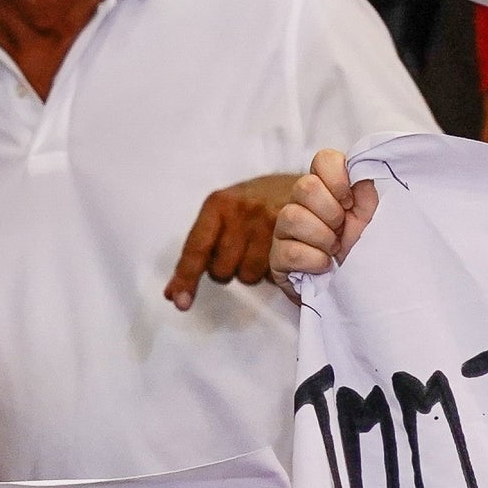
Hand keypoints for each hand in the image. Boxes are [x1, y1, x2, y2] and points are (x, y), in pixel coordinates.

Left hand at [166, 173, 301, 309]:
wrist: (312, 186)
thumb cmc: (265, 201)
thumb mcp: (230, 208)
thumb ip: (205, 243)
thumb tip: (175, 292)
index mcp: (218, 204)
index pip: (196, 248)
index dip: (186, 278)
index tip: (179, 301)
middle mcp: (241, 212)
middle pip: (222, 270)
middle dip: (230, 270)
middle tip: (244, 252)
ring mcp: (269, 223)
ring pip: (248, 276)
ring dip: (255, 272)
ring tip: (266, 250)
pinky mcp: (294, 237)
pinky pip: (274, 274)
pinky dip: (276, 272)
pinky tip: (282, 254)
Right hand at [269, 149, 377, 291]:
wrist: (357, 292)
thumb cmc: (363, 252)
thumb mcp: (373, 220)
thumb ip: (367, 192)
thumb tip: (360, 170)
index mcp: (328, 189)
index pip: (324, 159)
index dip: (337, 178)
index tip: (350, 202)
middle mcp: (302, 203)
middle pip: (305, 186)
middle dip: (331, 213)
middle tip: (341, 230)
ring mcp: (285, 230)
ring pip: (292, 217)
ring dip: (322, 238)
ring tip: (334, 250)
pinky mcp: (277, 257)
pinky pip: (290, 251)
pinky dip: (314, 260)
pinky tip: (324, 265)